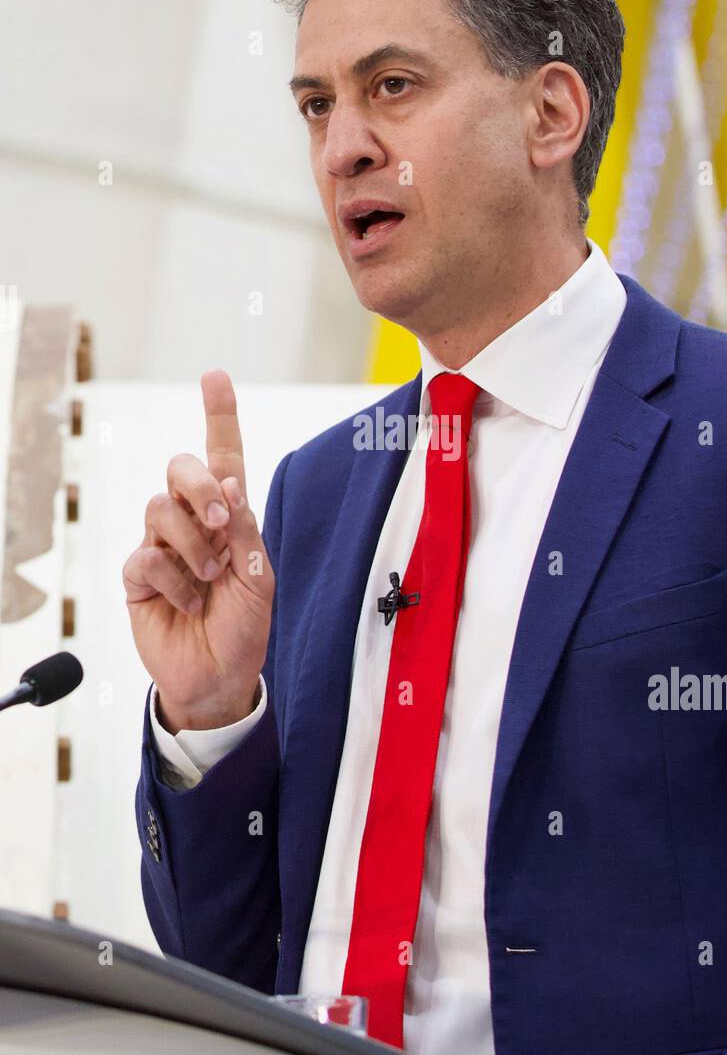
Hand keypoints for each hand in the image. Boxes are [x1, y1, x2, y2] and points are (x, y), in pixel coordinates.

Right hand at [123, 369, 275, 730]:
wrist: (220, 677)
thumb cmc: (244, 626)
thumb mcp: (260, 578)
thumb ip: (245, 531)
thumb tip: (231, 483)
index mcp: (230, 516)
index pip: (223, 457)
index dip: (218, 415)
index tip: (215, 376)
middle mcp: (193, 523)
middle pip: (180, 469)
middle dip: (200, 486)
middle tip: (221, 520)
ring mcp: (162, 546)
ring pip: (159, 510)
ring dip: (193, 545)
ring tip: (210, 578)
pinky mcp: (138, 576)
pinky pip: (146, 556)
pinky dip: (175, 581)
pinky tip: (188, 602)